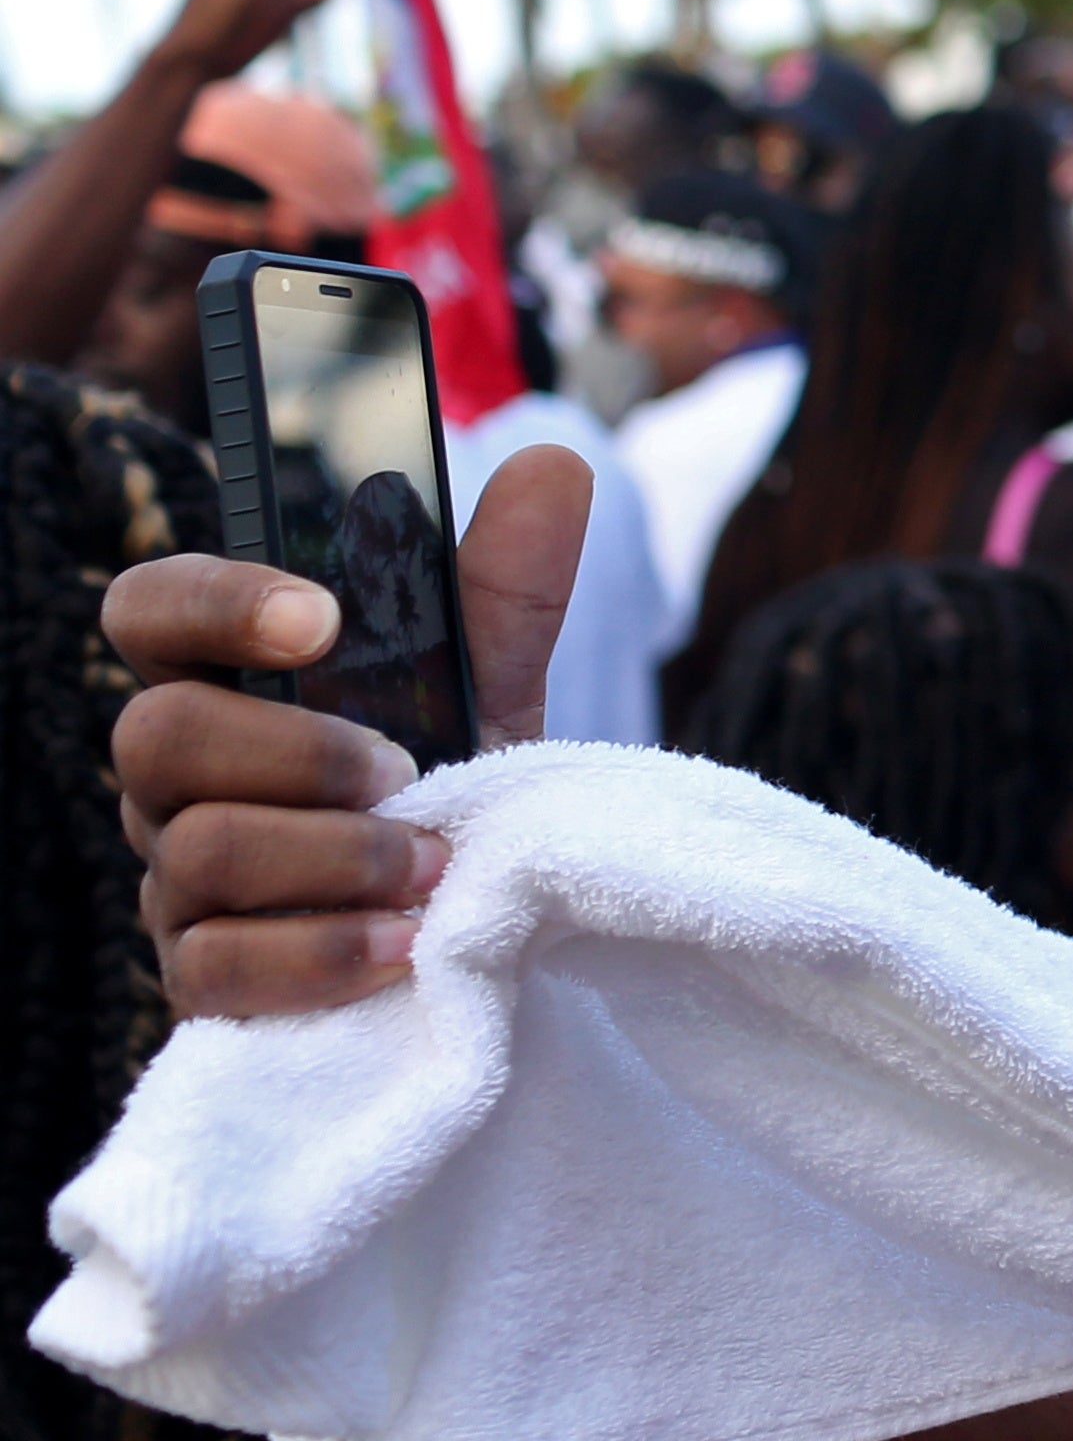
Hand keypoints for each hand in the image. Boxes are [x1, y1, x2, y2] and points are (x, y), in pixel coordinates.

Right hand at [111, 449, 589, 1018]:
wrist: (472, 924)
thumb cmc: (450, 786)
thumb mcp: (487, 685)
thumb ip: (507, 585)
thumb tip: (555, 463)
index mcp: (227, 682)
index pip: (150, 611)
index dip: (212, 603)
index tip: (320, 618)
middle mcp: (176, 779)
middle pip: (156, 735)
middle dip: (295, 752)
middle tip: (403, 770)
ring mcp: (176, 880)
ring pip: (197, 851)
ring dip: (334, 857)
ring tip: (433, 868)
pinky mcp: (202, 977)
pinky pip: (218, 965)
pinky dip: (322, 953)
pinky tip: (402, 947)